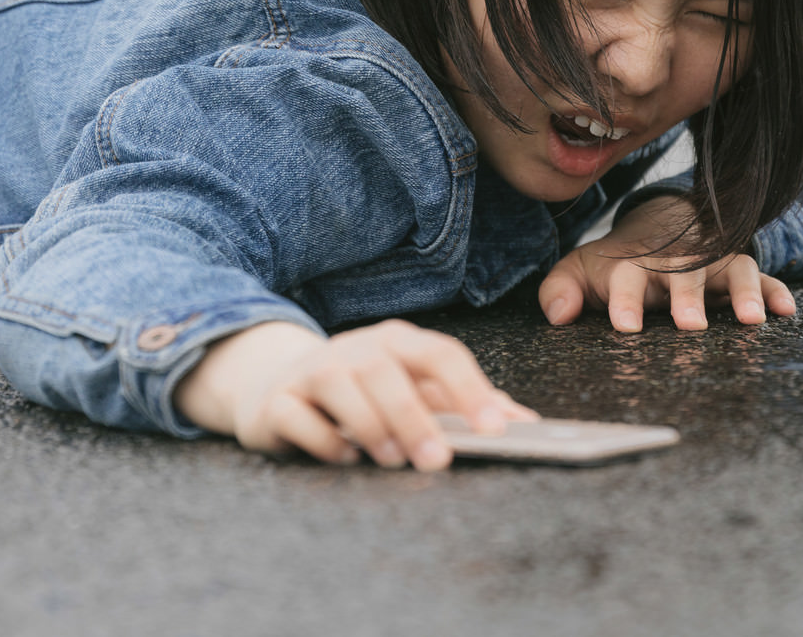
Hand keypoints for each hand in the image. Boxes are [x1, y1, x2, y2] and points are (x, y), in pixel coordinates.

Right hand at [176, 319, 534, 469]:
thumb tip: (525, 423)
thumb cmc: (363, 393)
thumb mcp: (416, 392)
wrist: (277, 387)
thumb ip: (465, 405)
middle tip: (437, 460)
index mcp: (398, 342)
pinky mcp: (277, 400)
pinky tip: (344, 456)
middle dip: (415, 416)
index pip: (440, 352)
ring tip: (392, 458)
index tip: (495, 429)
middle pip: (386, 370)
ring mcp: (313, 370)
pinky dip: (324, 440)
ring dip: (371, 426)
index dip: (470, 389)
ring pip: (341, 385)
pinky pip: (298, 416)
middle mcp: (355, 347)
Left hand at [538, 195, 794, 331]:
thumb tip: (557, 316)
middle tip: (689, 326)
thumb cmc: (613, 265)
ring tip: (750, 320)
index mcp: (634, 263)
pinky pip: (764, 278)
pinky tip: (785, 310)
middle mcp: (677, 261)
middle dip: (687, 297)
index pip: (627, 277)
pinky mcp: (738, 272)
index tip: (625, 326)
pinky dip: (774, 291)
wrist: (654, 229)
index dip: (625, 300)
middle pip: (684, 272)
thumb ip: (559, 291)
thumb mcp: (579, 271)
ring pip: (732, 270)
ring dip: (742, 292)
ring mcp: (712, 263)